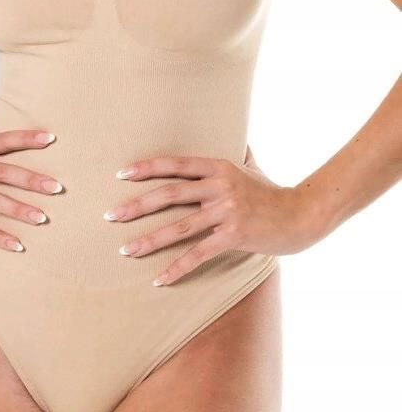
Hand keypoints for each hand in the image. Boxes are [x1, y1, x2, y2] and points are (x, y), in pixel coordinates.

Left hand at [104, 146, 319, 285]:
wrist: (301, 215)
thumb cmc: (271, 191)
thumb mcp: (250, 166)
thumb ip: (236, 151)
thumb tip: (233, 134)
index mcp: (218, 167)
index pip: (175, 165)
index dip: (147, 168)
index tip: (121, 174)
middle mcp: (219, 186)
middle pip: (169, 194)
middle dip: (136, 205)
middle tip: (110, 215)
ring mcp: (227, 212)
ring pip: (179, 226)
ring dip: (149, 240)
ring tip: (124, 250)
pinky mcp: (234, 236)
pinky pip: (199, 253)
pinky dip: (178, 267)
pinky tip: (159, 278)